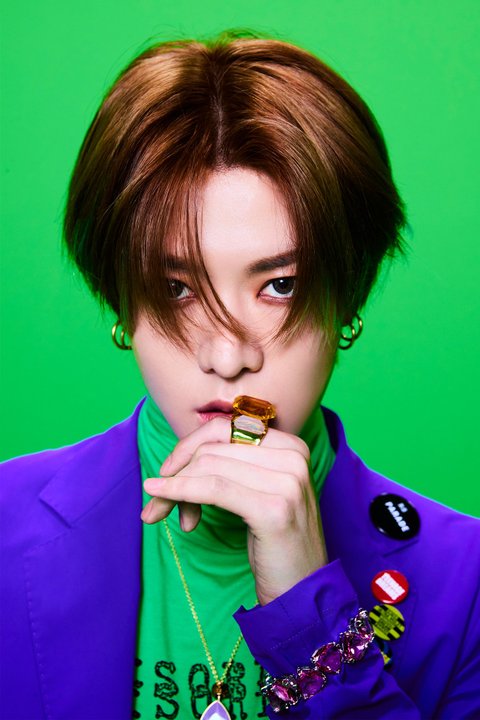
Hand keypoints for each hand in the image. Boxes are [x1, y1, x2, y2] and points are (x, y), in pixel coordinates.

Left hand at [142, 417, 327, 604]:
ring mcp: (287, 482)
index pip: (224, 428)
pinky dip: (179, 491)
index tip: (167, 472)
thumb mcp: (258, 495)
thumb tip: (176, 461)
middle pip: (212, 449)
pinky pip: (212, 489)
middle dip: (176, 472)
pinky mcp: (273, 508)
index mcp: (291, 446)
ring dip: (174, 488)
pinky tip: (160, 500)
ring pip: (207, 466)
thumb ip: (231, 469)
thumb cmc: (275, 545)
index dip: (188, 446)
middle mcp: (293, 457)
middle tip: (156, 499)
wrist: (304, 594)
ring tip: (161, 513)